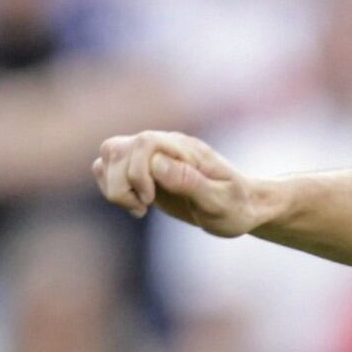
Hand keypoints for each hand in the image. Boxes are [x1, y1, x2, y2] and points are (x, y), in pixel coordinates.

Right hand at [92, 129, 277, 236]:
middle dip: (121, 184)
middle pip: (116, 148)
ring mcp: (152, 155)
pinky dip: (112, 186)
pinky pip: (108, 166)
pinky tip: (136, 205)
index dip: (138, 173)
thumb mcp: (221, 202)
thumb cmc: (237, 208)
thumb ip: (191, 182)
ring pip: (108, 154)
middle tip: (144, 207)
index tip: (150, 200)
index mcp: (185, 149)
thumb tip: (158, 164)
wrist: (243, 208)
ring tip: (139, 207)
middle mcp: (165, 146)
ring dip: (113, 184)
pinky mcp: (143, 169)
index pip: (144, 144)